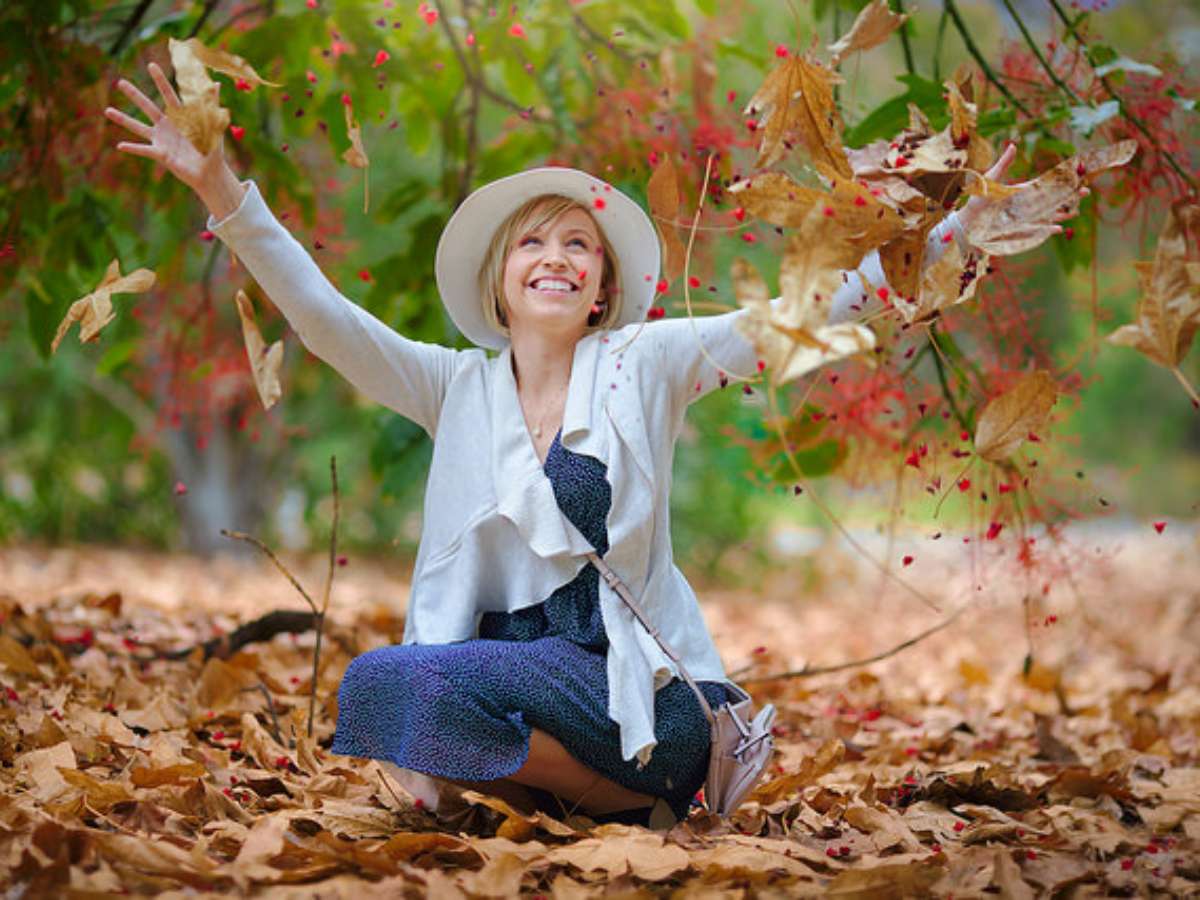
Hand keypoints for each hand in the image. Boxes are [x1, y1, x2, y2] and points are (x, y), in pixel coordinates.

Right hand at [105, 63, 243, 218]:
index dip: (161, 81)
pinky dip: (133, 148)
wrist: (211, 173)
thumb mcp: (213, 126)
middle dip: (135, 95)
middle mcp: (166, 126)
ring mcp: (161, 140)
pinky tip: (120, 145)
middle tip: (120, 82)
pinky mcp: (161, 155)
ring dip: (123, 119)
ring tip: (107, 111)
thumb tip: (216, 83)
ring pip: (138, 127)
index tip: (151, 65)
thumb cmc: (212, 149)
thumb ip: (212, 105)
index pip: (168, 95)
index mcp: (180, 117)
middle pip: (148, 107)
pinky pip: (144, 150)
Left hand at [958, 142, 1088, 234]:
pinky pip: (1037, 231)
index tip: (1077, 176)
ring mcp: (1025, 218)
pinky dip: (1047, 230)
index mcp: (1024, 190)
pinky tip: (1058, 230)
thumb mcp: (991, 180)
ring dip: (1063, 213)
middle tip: (1087, 193)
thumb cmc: (978, 200)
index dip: (1063, 181)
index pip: (1048, 184)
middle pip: (1054, 200)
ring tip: (1076, 211)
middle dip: (1070, 197)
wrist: (967, 222)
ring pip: (1049, 215)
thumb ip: (1003, 164)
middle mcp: (1028, 204)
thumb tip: (1013, 146)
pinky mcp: (1020, 230)